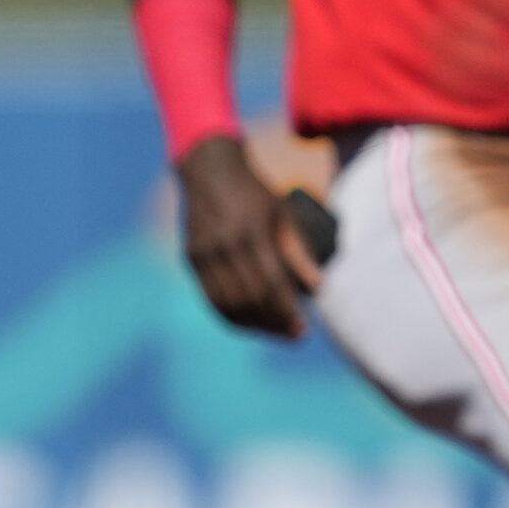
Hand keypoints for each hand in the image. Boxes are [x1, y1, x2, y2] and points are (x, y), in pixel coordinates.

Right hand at [175, 136, 321, 339]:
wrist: (210, 172)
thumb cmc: (254, 194)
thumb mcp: (282, 214)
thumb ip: (298, 251)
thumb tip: (316, 289)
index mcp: (252, 233)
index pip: (272, 284)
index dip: (287, 311)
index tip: (302, 329)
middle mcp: (225, 246)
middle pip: (250, 299)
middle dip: (273, 322)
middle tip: (292, 335)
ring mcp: (205, 255)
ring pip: (228, 304)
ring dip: (252, 325)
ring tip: (272, 332)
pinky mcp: (192, 260)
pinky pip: (211, 298)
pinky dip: (230, 317)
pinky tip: (247, 323)